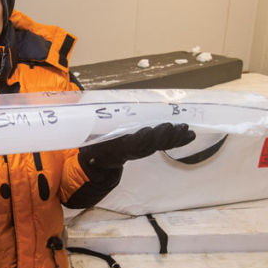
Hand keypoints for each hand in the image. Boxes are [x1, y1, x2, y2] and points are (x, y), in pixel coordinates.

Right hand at [81, 123, 195, 169]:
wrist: (96, 162)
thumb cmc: (92, 142)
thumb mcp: (87, 135)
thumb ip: (87, 122)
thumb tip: (76, 104)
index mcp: (112, 148)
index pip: (127, 145)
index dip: (137, 140)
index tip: (146, 132)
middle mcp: (128, 151)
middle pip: (147, 146)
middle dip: (161, 136)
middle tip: (173, 127)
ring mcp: (139, 150)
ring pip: (158, 145)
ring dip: (173, 138)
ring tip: (186, 129)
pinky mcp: (147, 148)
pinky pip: (163, 145)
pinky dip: (177, 139)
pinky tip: (190, 134)